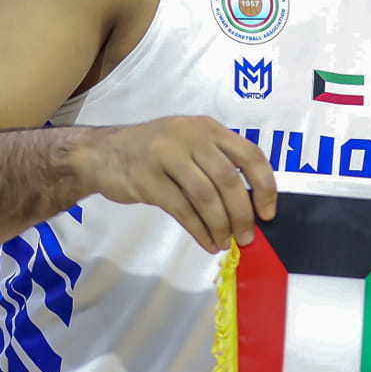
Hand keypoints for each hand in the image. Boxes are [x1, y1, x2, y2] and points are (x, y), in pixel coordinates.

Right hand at [76, 115, 278, 253]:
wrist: (102, 153)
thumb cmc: (154, 152)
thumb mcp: (189, 143)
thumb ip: (217, 163)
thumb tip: (250, 207)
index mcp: (208, 128)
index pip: (249, 154)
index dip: (265, 186)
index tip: (268, 213)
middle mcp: (191, 137)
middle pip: (229, 179)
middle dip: (242, 214)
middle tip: (246, 237)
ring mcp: (167, 155)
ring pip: (206, 196)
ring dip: (220, 225)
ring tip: (225, 242)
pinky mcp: (147, 179)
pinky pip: (182, 209)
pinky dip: (199, 230)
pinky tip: (207, 242)